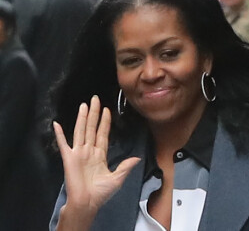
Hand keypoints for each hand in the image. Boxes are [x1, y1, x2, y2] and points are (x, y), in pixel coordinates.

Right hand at [54, 95, 139, 228]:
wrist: (87, 203)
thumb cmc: (101, 193)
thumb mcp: (117, 178)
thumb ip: (125, 166)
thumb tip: (138, 158)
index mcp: (100, 154)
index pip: (103, 133)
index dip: (105, 121)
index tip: (107, 110)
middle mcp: (89, 150)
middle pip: (92, 127)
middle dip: (94, 113)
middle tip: (96, 99)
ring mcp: (78, 152)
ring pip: (81, 130)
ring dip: (82, 118)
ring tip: (84, 105)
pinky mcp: (69, 157)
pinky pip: (63, 143)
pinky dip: (59, 134)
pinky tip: (56, 124)